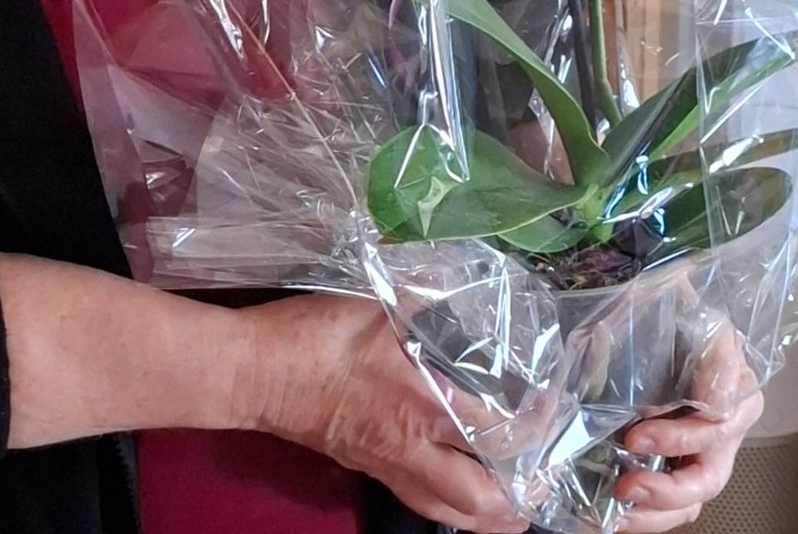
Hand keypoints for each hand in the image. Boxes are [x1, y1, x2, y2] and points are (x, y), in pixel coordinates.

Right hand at [240, 292, 527, 532]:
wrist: (259, 370)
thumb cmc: (315, 334)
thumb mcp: (378, 304)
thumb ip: (426, 308)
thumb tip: (463, 299)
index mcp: (422, 400)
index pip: (499, 430)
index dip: (536, 425)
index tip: (552, 405)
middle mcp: (414, 446)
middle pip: (484, 499)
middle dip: (524, 496)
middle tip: (545, 475)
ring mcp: (391, 466)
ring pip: (456, 513)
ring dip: (494, 514)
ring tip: (519, 500)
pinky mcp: (372, 470)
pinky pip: (426, 503)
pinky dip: (457, 508)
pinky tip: (465, 494)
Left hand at [617, 323, 763, 530]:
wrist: (658, 314)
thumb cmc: (682, 316)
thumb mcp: (704, 322)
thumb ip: (714, 355)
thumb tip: (715, 402)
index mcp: (737, 396)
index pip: (717, 430)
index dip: (679, 439)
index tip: (637, 436)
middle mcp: (723, 433)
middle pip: (707, 479)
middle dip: (667, 488)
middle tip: (627, 484)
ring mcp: (699, 453)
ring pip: (690, 501)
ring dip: (655, 512)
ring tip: (619, 513)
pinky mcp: (674, 464)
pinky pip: (670, 502)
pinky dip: (645, 514)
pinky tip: (616, 516)